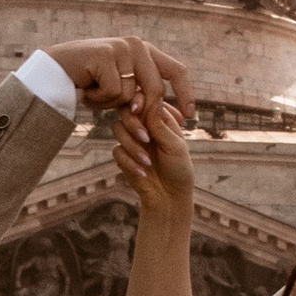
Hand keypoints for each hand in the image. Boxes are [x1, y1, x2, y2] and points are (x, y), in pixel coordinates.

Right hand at [47, 35, 193, 122]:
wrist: (56, 70)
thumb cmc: (92, 82)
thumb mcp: (125, 90)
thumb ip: (147, 99)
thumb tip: (179, 118)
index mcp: (146, 50)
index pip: (176, 70)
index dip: (186, 93)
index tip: (191, 115)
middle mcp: (137, 45)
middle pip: (155, 89)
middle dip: (143, 110)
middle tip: (126, 115)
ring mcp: (122, 48)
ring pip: (131, 94)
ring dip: (110, 103)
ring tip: (95, 92)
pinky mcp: (106, 55)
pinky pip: (114, 92)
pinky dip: (99, 99)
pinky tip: (87, 89)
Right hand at [112, 91, 193, 221]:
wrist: (169, 197)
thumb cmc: (178, 169)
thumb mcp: (174, 146)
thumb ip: (161, 125)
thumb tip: (154, 99)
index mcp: (160, 119)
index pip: (144, 100)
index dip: (139, 102)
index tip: (139, 111)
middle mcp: (144, 126)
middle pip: (126, 110)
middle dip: (133, 124)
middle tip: (146, 139)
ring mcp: (132, 140)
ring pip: (117, 128)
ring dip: (132, 146)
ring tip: (148, 162)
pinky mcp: (123, 155)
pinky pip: (117, 151)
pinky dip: (129, 162)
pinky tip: (143, 173)